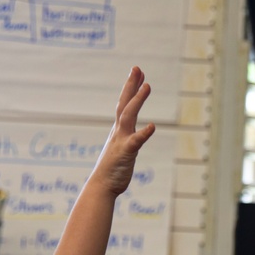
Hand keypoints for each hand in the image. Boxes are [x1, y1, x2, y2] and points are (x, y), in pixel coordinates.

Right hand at [88, 66, 155, 196]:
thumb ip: (128, 139)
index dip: (131, 88)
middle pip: (124, 103)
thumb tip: (135, 135)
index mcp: (119, 130)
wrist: (102, 186)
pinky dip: (144, 133)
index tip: (137, 72)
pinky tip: (153, 126)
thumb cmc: (112, 169)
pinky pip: (136, 141)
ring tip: (147, 86)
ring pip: (128, 116)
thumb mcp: (122, 150)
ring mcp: (121, 140)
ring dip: (137, 100)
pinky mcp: (126, 153)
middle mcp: (119, 131)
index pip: (125, 104)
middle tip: (137, 68)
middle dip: (131, 85)